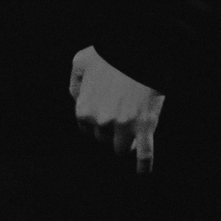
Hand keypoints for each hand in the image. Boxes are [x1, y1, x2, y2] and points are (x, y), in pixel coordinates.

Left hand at [69, 46, 163, 173]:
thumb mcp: (81, 62)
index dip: (96, 123)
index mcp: (84, 110)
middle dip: (110, 132)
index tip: (105, 115)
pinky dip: (144, 165)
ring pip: (120, 149)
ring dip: (124, 144)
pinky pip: (144, 153)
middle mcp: (101, 122)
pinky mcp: (144, 127)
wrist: (140, 49)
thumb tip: (77, 100)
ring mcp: (123, 127)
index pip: (86, 129)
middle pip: (103, 139)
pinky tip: (143, 172)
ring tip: (132, 137)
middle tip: (121, 117)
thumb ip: (75, 84)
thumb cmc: (110, 53)